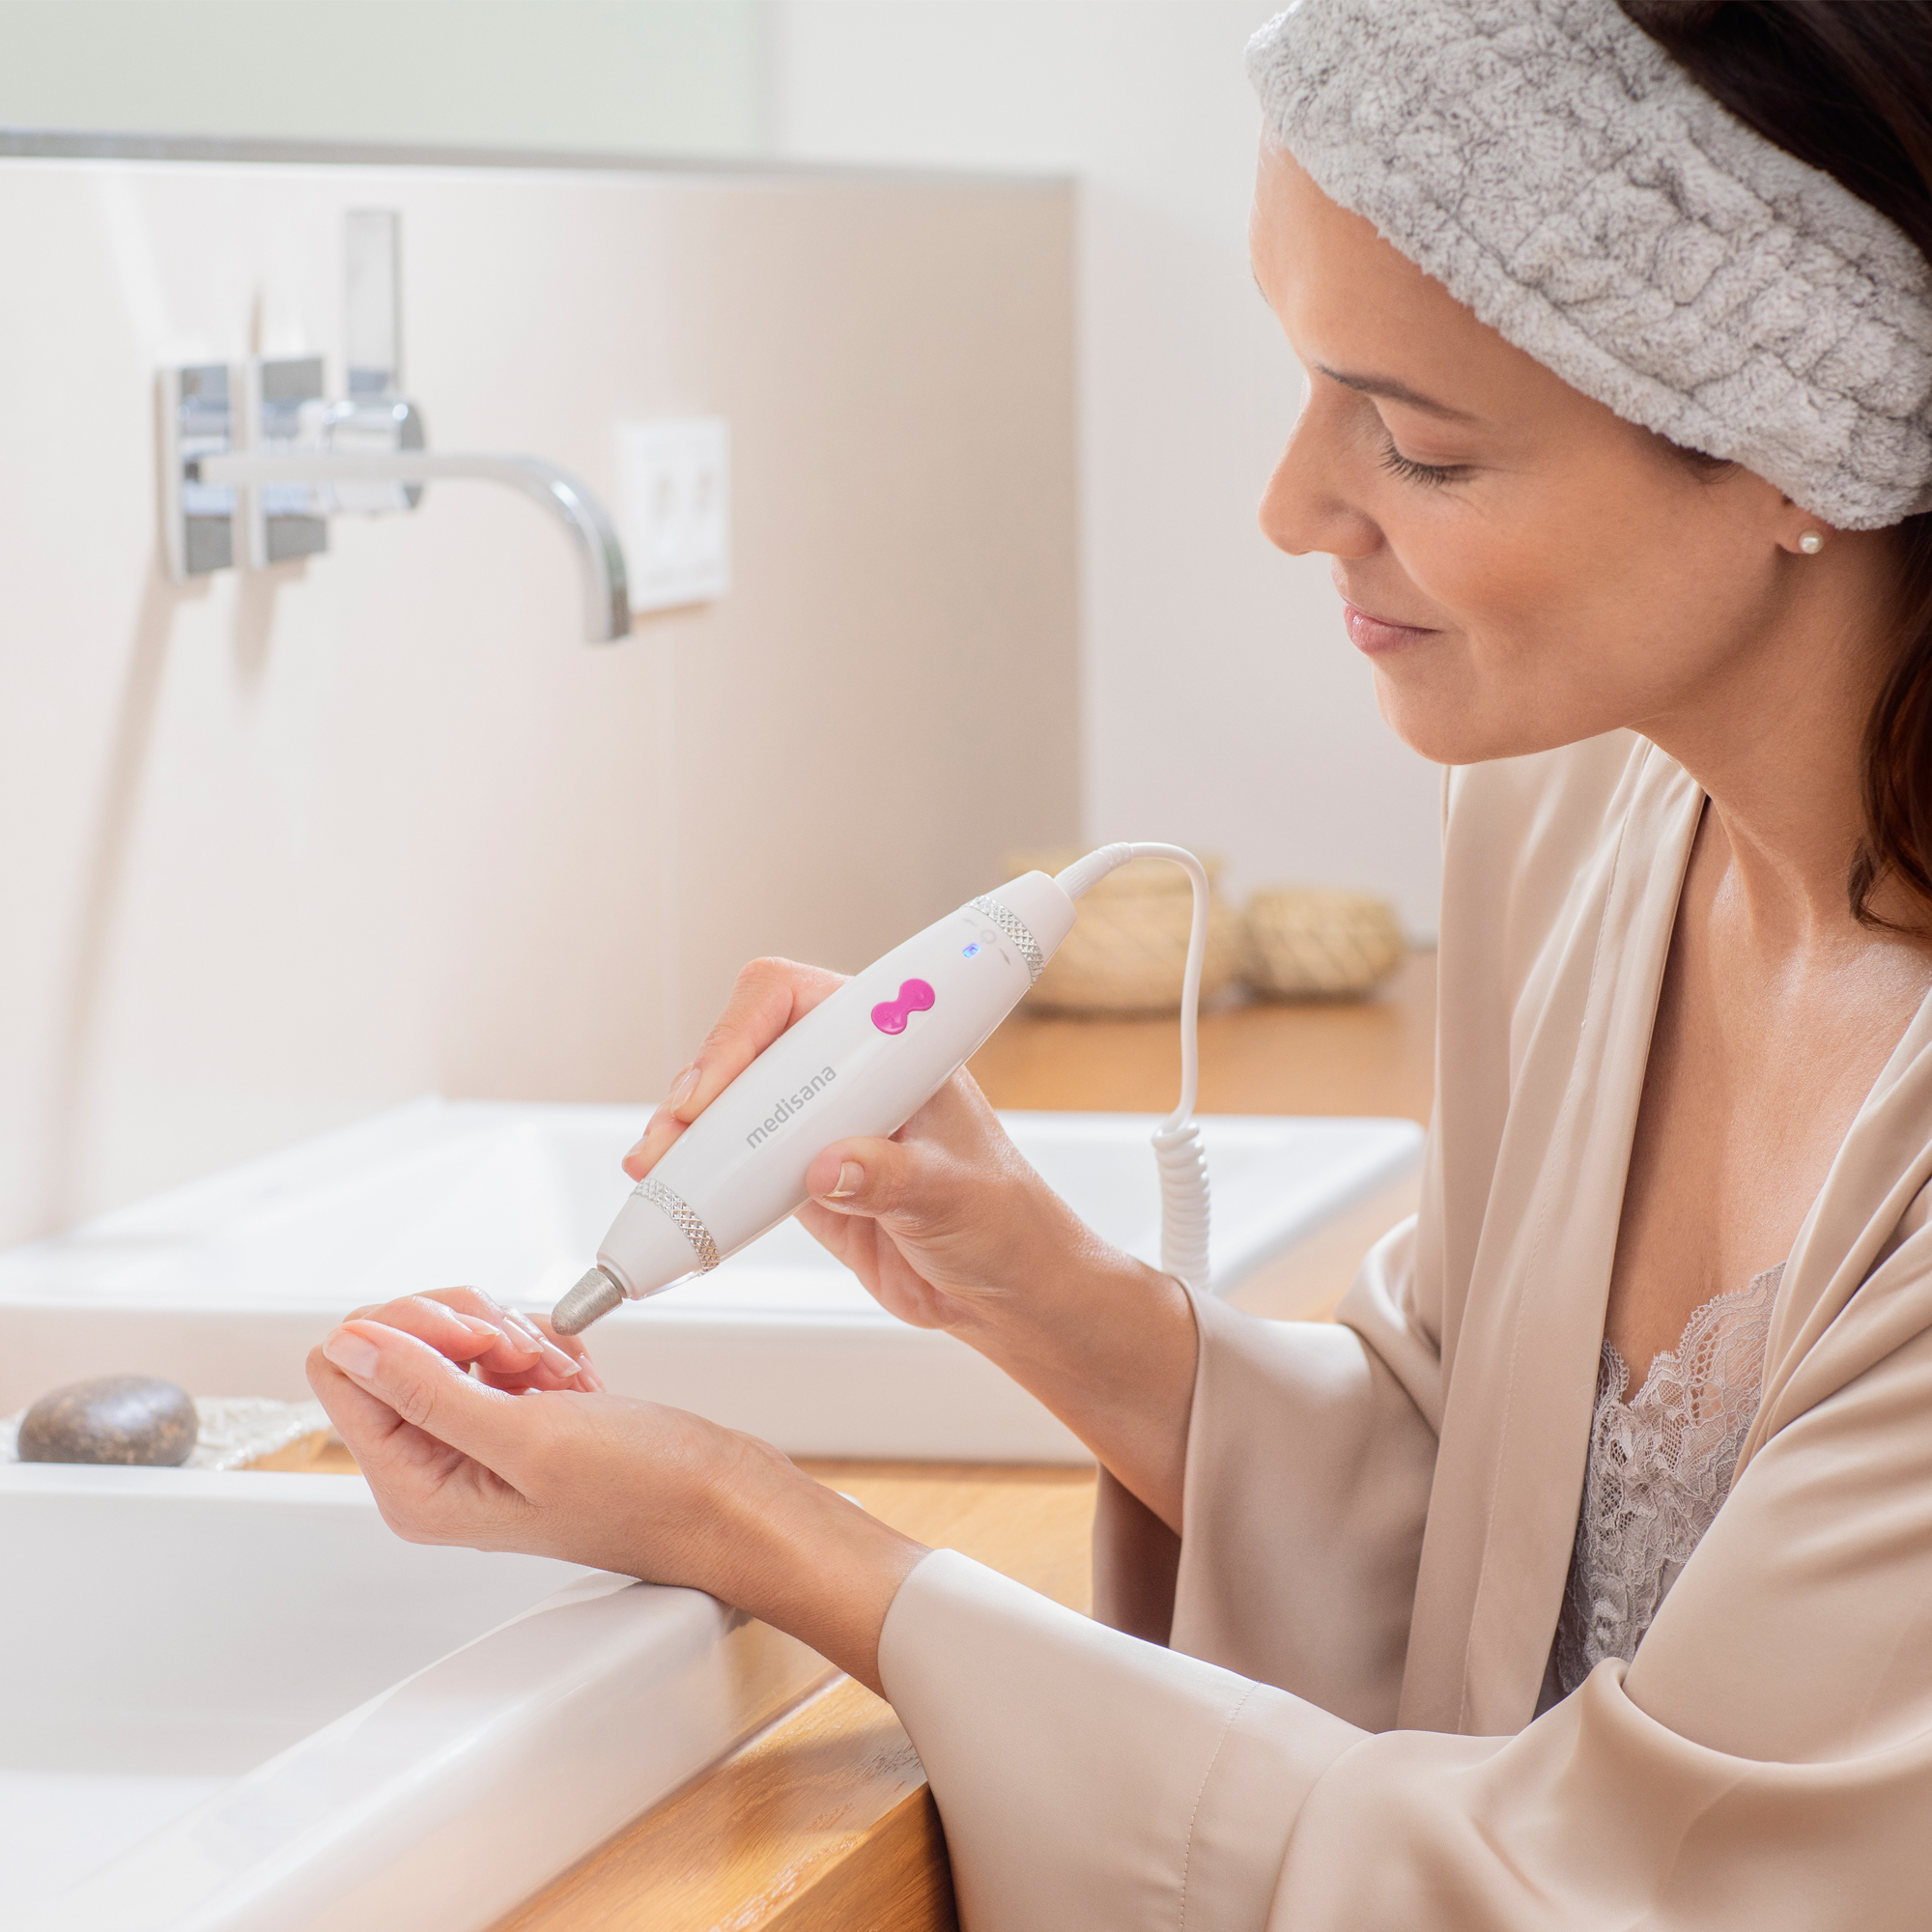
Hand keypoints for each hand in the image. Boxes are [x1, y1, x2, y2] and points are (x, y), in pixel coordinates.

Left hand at [306, 1287, 924, 1691]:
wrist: (723, 1500)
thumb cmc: (646, 1493)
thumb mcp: (528, 1437)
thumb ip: (424, 1390)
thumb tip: (348, 1344)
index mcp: (415, 1488)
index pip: (347, 1366)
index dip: (414, 1333)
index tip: (481, 1346)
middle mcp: (434, 1464)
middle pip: (397, 1339)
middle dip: (471, 1329)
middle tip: (528, 1363)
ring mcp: (475, 1437)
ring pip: (452, 1332)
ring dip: (517, 1337)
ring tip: (564, 1384)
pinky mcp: (515, 1414)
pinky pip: (500, 1342)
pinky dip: (544, 1346)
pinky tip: (579, 1384)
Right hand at [624, 957, 1112, 1337]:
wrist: (1005, 1289)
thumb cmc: (1003, 1219)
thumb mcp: (951, 1193)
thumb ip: (891, 1177)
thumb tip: (830, 1168)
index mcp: (891, 1042)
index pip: (796, 1000)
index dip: (744, 1031)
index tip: (715, 1088)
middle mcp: (848, 1070)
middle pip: (748, 1048)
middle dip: (700, 1086)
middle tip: (671, 1138)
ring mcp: (819, 1121)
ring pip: (732, 1104)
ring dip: (688, 1133)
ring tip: (655, 1169)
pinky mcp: (799, 1173)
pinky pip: (736, 1162)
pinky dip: (701, 1175)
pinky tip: (674, 1196)